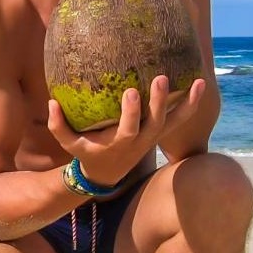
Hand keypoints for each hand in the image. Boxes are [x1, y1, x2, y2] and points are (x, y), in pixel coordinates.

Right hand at [47, 75, 205, 185]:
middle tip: (161, 78)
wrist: (107, 174)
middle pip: (156, 123)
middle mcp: (141, 140)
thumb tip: (51, 102)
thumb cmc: (86, 153)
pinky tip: (200, 84)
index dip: (132, 112)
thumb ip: (58, 125)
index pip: (129, 129)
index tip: (131, 91)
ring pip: (175, 121)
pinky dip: (191, 104)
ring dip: (188, 103)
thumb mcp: (69, 144)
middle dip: (159, 101)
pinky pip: (180, 119)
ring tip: (200, 82)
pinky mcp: (160, 132)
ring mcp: (153, 137)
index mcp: (121, 143)